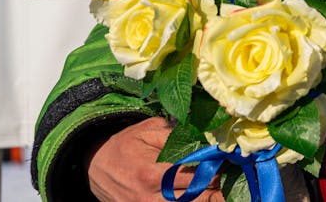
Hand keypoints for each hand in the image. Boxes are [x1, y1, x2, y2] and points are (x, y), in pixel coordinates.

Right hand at [86, 117, 223, 201]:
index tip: (230, 158)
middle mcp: (152, 197)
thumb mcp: (149, 130)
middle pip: (197, 197)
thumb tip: (207, 137)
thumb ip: (178, 135)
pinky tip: (202, 194)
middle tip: (230, 174)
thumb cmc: (125, 144)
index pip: (197, 175)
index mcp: (154, 173)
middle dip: (217, 186)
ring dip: (208, 197)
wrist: (95, 166)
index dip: (217, 167)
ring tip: (221, 188)